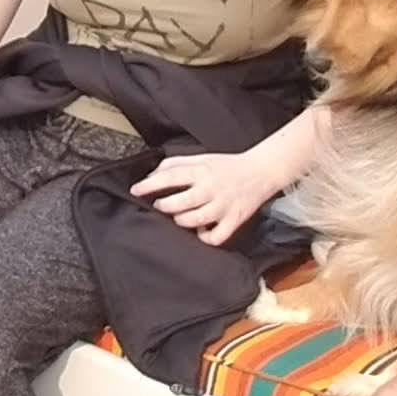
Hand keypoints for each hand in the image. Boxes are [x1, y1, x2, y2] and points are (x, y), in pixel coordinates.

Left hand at [132, 150, 281, 247]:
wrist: (260, 171)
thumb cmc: (227, 165)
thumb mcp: (200, 158)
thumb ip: (175, 164)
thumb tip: (151, 174)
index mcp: (202, 170)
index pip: (171, 176)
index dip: (150, 184)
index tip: (136, 190)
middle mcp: (211, 188)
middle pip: (181, 202)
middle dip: (165, 206)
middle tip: (160, 205)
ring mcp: (223, 206)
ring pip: (195, 220)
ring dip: (181, 220)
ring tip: (178, 217)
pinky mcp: (234, 220)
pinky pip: (216, 237)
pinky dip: (205, 237)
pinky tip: (200, 231)